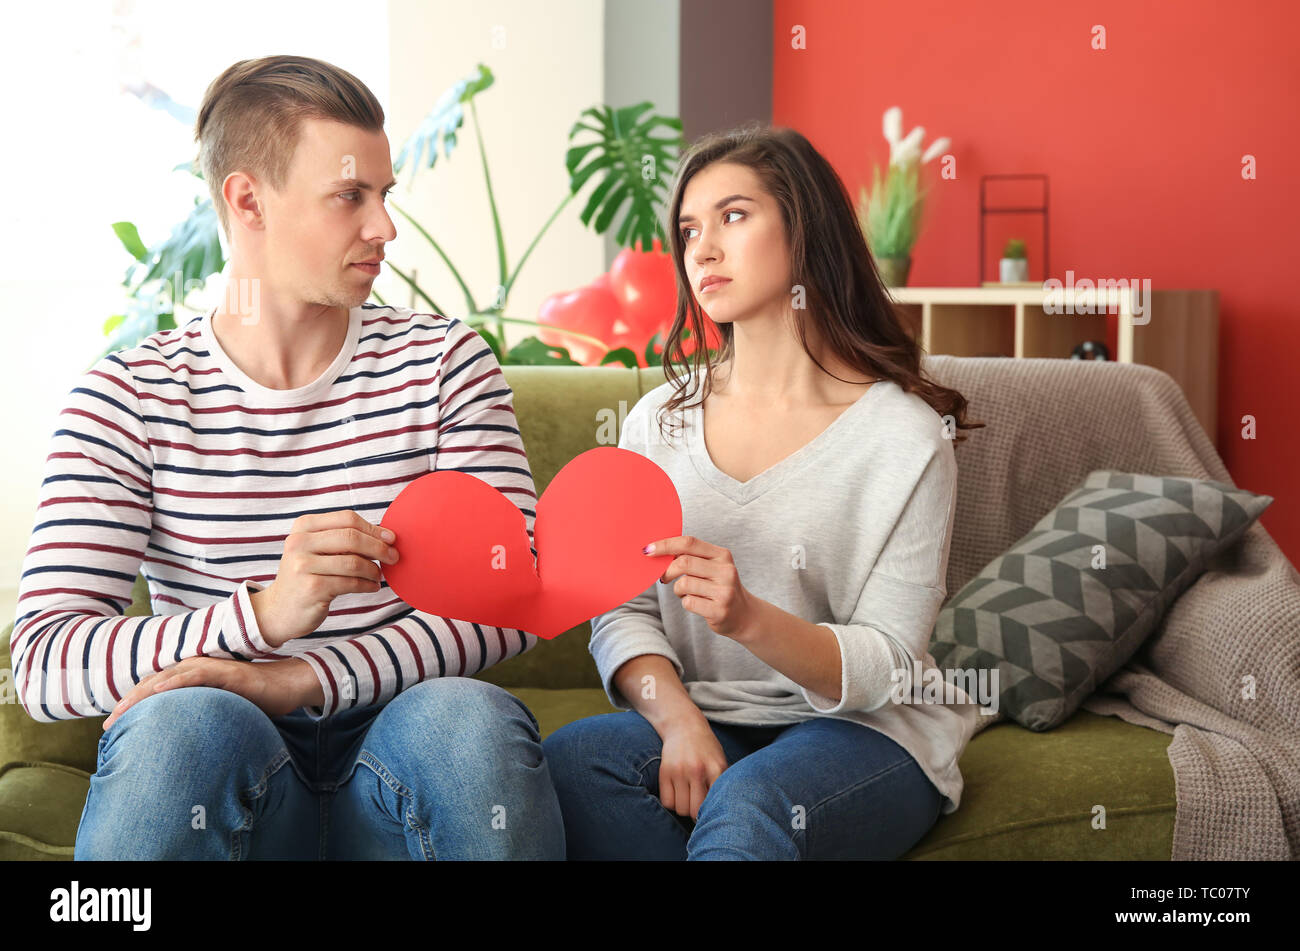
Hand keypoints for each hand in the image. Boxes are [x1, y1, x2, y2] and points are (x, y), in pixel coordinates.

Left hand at [101, 656, 308, 730]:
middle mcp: (197, 668)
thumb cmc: (255, 700)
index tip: (112, 726)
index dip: (132, 705)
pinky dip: (175, 682)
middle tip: (108, 724)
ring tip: (123, 709)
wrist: (286, 687)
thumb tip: (179, 742)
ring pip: (168, 677)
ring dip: (143, 693)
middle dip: (129, 702)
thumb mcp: (219, 711)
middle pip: (154, 683)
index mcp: (193, 677)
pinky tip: (158, 691)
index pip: (155, 689)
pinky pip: (196, 674)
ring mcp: (211, 667)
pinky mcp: (225, 671)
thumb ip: (198, 717)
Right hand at [253, 510, 399, 647]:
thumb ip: (343, 538)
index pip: (347, 519)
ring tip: (378, 576)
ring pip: (353, 562)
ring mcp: (303, 565)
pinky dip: (367, 585)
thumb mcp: (317, 549)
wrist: (279, 610)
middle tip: (394, 557)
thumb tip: (386, 534)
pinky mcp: (311, 588)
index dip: (373, 528)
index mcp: (303, 526)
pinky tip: (371, 587)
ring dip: (373, 570)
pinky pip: (350, 583)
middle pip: (351, 537)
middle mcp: (299, 542)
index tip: (391, 538)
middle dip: (379, 547)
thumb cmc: (308, 575)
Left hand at [645, 535, 756, 638]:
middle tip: (663, 578)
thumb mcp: (712, 567)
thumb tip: (657, 551)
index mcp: (722, 555)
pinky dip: (686, 603)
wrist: (744, 615)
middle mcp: (726, 571)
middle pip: (684, 563)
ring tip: (687, 593)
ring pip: (683, 584)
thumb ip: (691, 557)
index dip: (665, 544)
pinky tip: (696, 604)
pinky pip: (688, 602)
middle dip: (667, 571)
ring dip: (678, 590)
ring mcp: (724, 591)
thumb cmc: (718, 587)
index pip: (689, 543)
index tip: (648, 550)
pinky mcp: (719, 611)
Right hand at [657, 716, 728, 820]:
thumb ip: (721, 784)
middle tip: (697, 804)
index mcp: (716, 769)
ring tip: (687, 798)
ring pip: (680, 808)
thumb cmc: (706, 748)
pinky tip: (677, 793)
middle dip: (696, 813)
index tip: (710, 811)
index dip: (711, 812)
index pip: (714, 804)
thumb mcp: (720, 761)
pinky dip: (671, 803)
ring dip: (683, 807)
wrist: (684, 725)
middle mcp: (697, 770)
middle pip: (695, 810)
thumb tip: (720, 811)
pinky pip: (666, 802)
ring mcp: (679, 771)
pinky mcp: (664, 771)